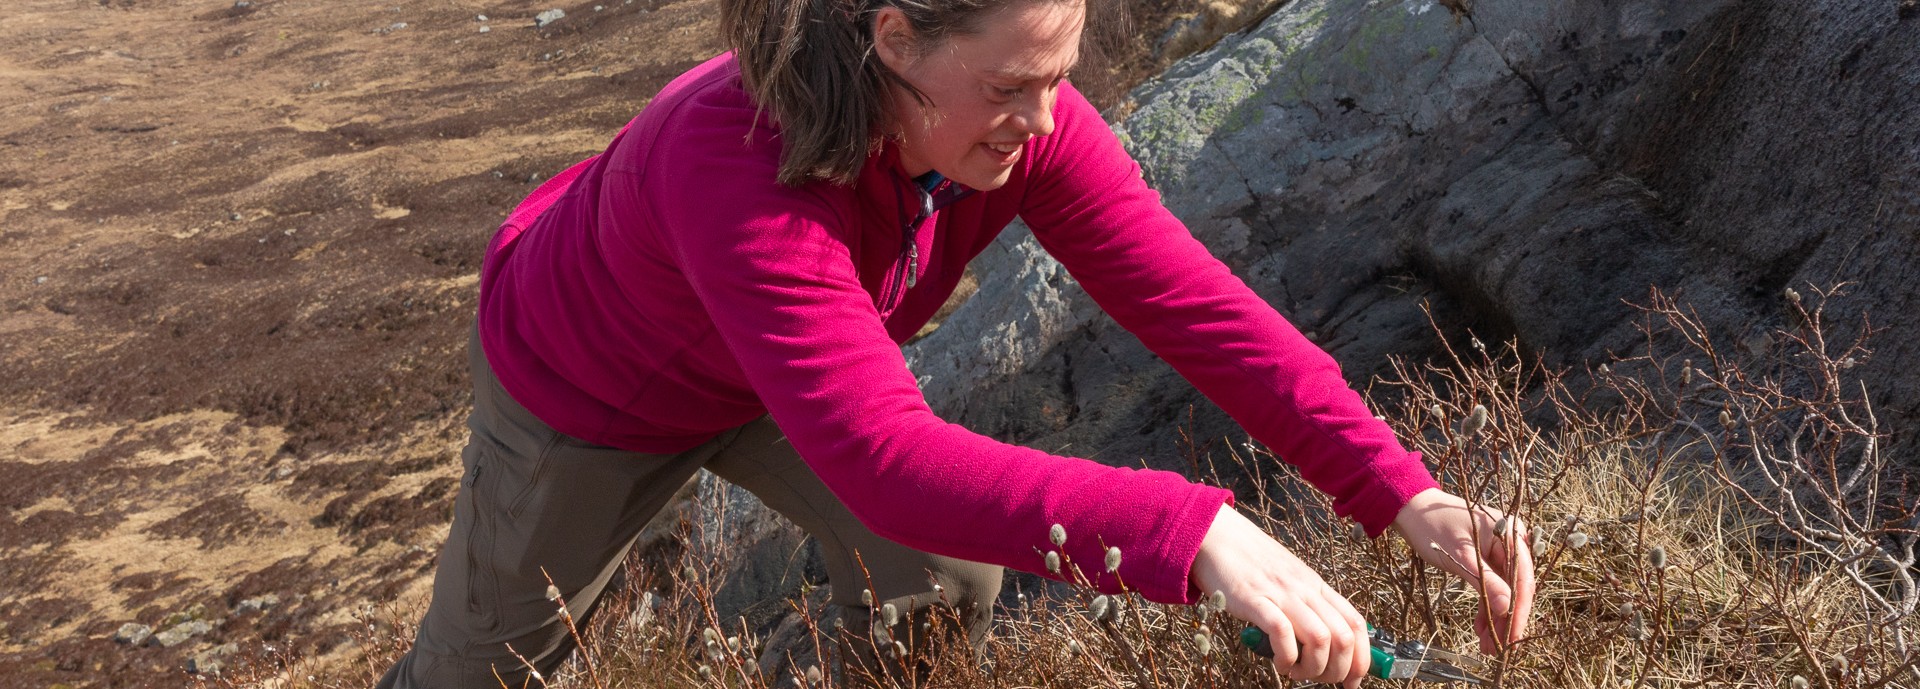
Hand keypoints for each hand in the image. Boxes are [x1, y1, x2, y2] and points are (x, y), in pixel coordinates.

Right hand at [1190, 504, 1368, 687]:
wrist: (1218, 537)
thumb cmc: (1250, 563)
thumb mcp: (1289, 581)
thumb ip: (1305, 605)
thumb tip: (1320, 642)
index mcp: (1317, 586)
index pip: (1356, 624)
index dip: (1361, 659)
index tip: (1352, 681)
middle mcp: (1306, 589)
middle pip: (1343, 638)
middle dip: (1338, 671)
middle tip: (1318, 679)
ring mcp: (1282, 594)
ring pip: (1320, 639)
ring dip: (1312, 668)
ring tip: (1295, 671)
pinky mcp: (1255, 600)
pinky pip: (1283, 633)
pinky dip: (1286, 657)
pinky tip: (1278, 662)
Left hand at [1392, 488, 1536, 652]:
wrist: (1411, 507)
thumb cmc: (1433, 526)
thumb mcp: (1460, 557)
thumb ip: (1487, 582)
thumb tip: (1509, 609)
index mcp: (1512, 535)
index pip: (1522, 581)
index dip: (1519, 612)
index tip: (1513, 639)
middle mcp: (1513, 541)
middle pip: (1516, 588)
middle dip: (1506, 619)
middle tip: (1498, 649)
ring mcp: (1501, 549)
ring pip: (1504, 590)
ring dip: (1496, 617)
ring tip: (1488, 646)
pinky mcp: (1488, 557)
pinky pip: (1492, 585)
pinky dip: (1486, 605)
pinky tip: (1481, 628)